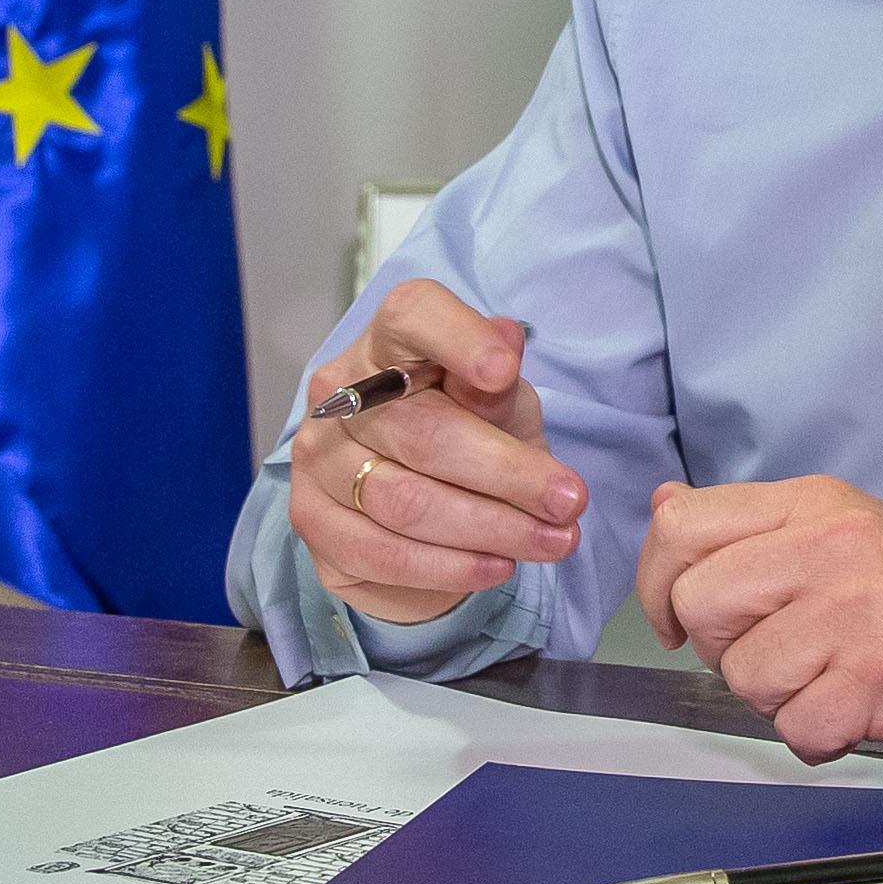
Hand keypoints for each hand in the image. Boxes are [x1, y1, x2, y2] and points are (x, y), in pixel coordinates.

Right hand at [291, 279, 586, 625]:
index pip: (412, 317)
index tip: (505, 371)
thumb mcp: (500, 407)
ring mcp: (317, 457)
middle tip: (570, 503)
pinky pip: (382, 553)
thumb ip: (496, 387)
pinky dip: (449, 567)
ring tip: (553, 542)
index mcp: (388, 341)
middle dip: (508, 474)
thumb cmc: (471, 434)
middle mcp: (339, 392)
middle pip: (423, 431)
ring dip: (490, 529)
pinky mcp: (312, 521)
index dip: (458, 339)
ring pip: (405, 501)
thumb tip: (507, 342)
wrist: (426, 505)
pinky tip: (497, 566)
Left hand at [634, 476, 882, 775]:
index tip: (679, 620)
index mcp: (815, 505)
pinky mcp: (880, 676)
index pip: (684, 528)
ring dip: (780, 699)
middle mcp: (834, 545)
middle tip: (783, 654)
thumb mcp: (837, 536)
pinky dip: (820, 736)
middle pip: (702, 604)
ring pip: (744, 675)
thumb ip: (749, 530)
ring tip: (833, 680)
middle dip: (726, 649)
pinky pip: (796, 727)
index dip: (659, 585)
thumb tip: (665, 506)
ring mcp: (858, 609)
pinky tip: (858, 710)